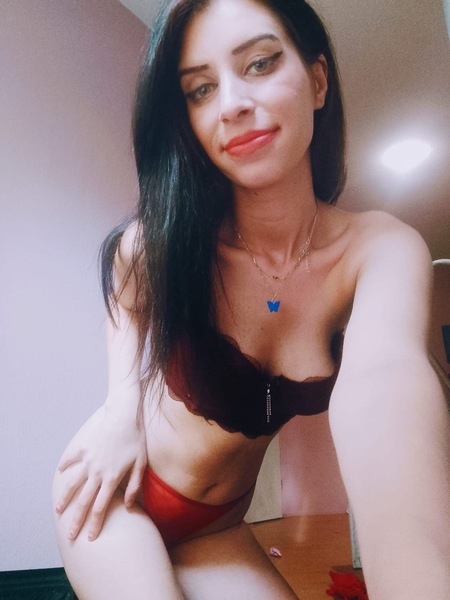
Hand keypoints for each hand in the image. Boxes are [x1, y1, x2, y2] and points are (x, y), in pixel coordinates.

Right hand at [55, 405, 146, 540]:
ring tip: (58, 511)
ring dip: (64, 499)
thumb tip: (129, 506)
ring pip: (72, 484)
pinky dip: (64, 466)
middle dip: (76, 521)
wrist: (124, 415)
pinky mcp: (82, 448)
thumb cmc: (136, 439)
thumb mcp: (141, 463)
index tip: (90, 538)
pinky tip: (60, 473)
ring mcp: (88, 460)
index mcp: (112, 478)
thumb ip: (135, 486)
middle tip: (70, 535)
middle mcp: (97, 472)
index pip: (101, 508)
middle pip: (84, 502)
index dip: (95, 524)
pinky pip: (70, 460)